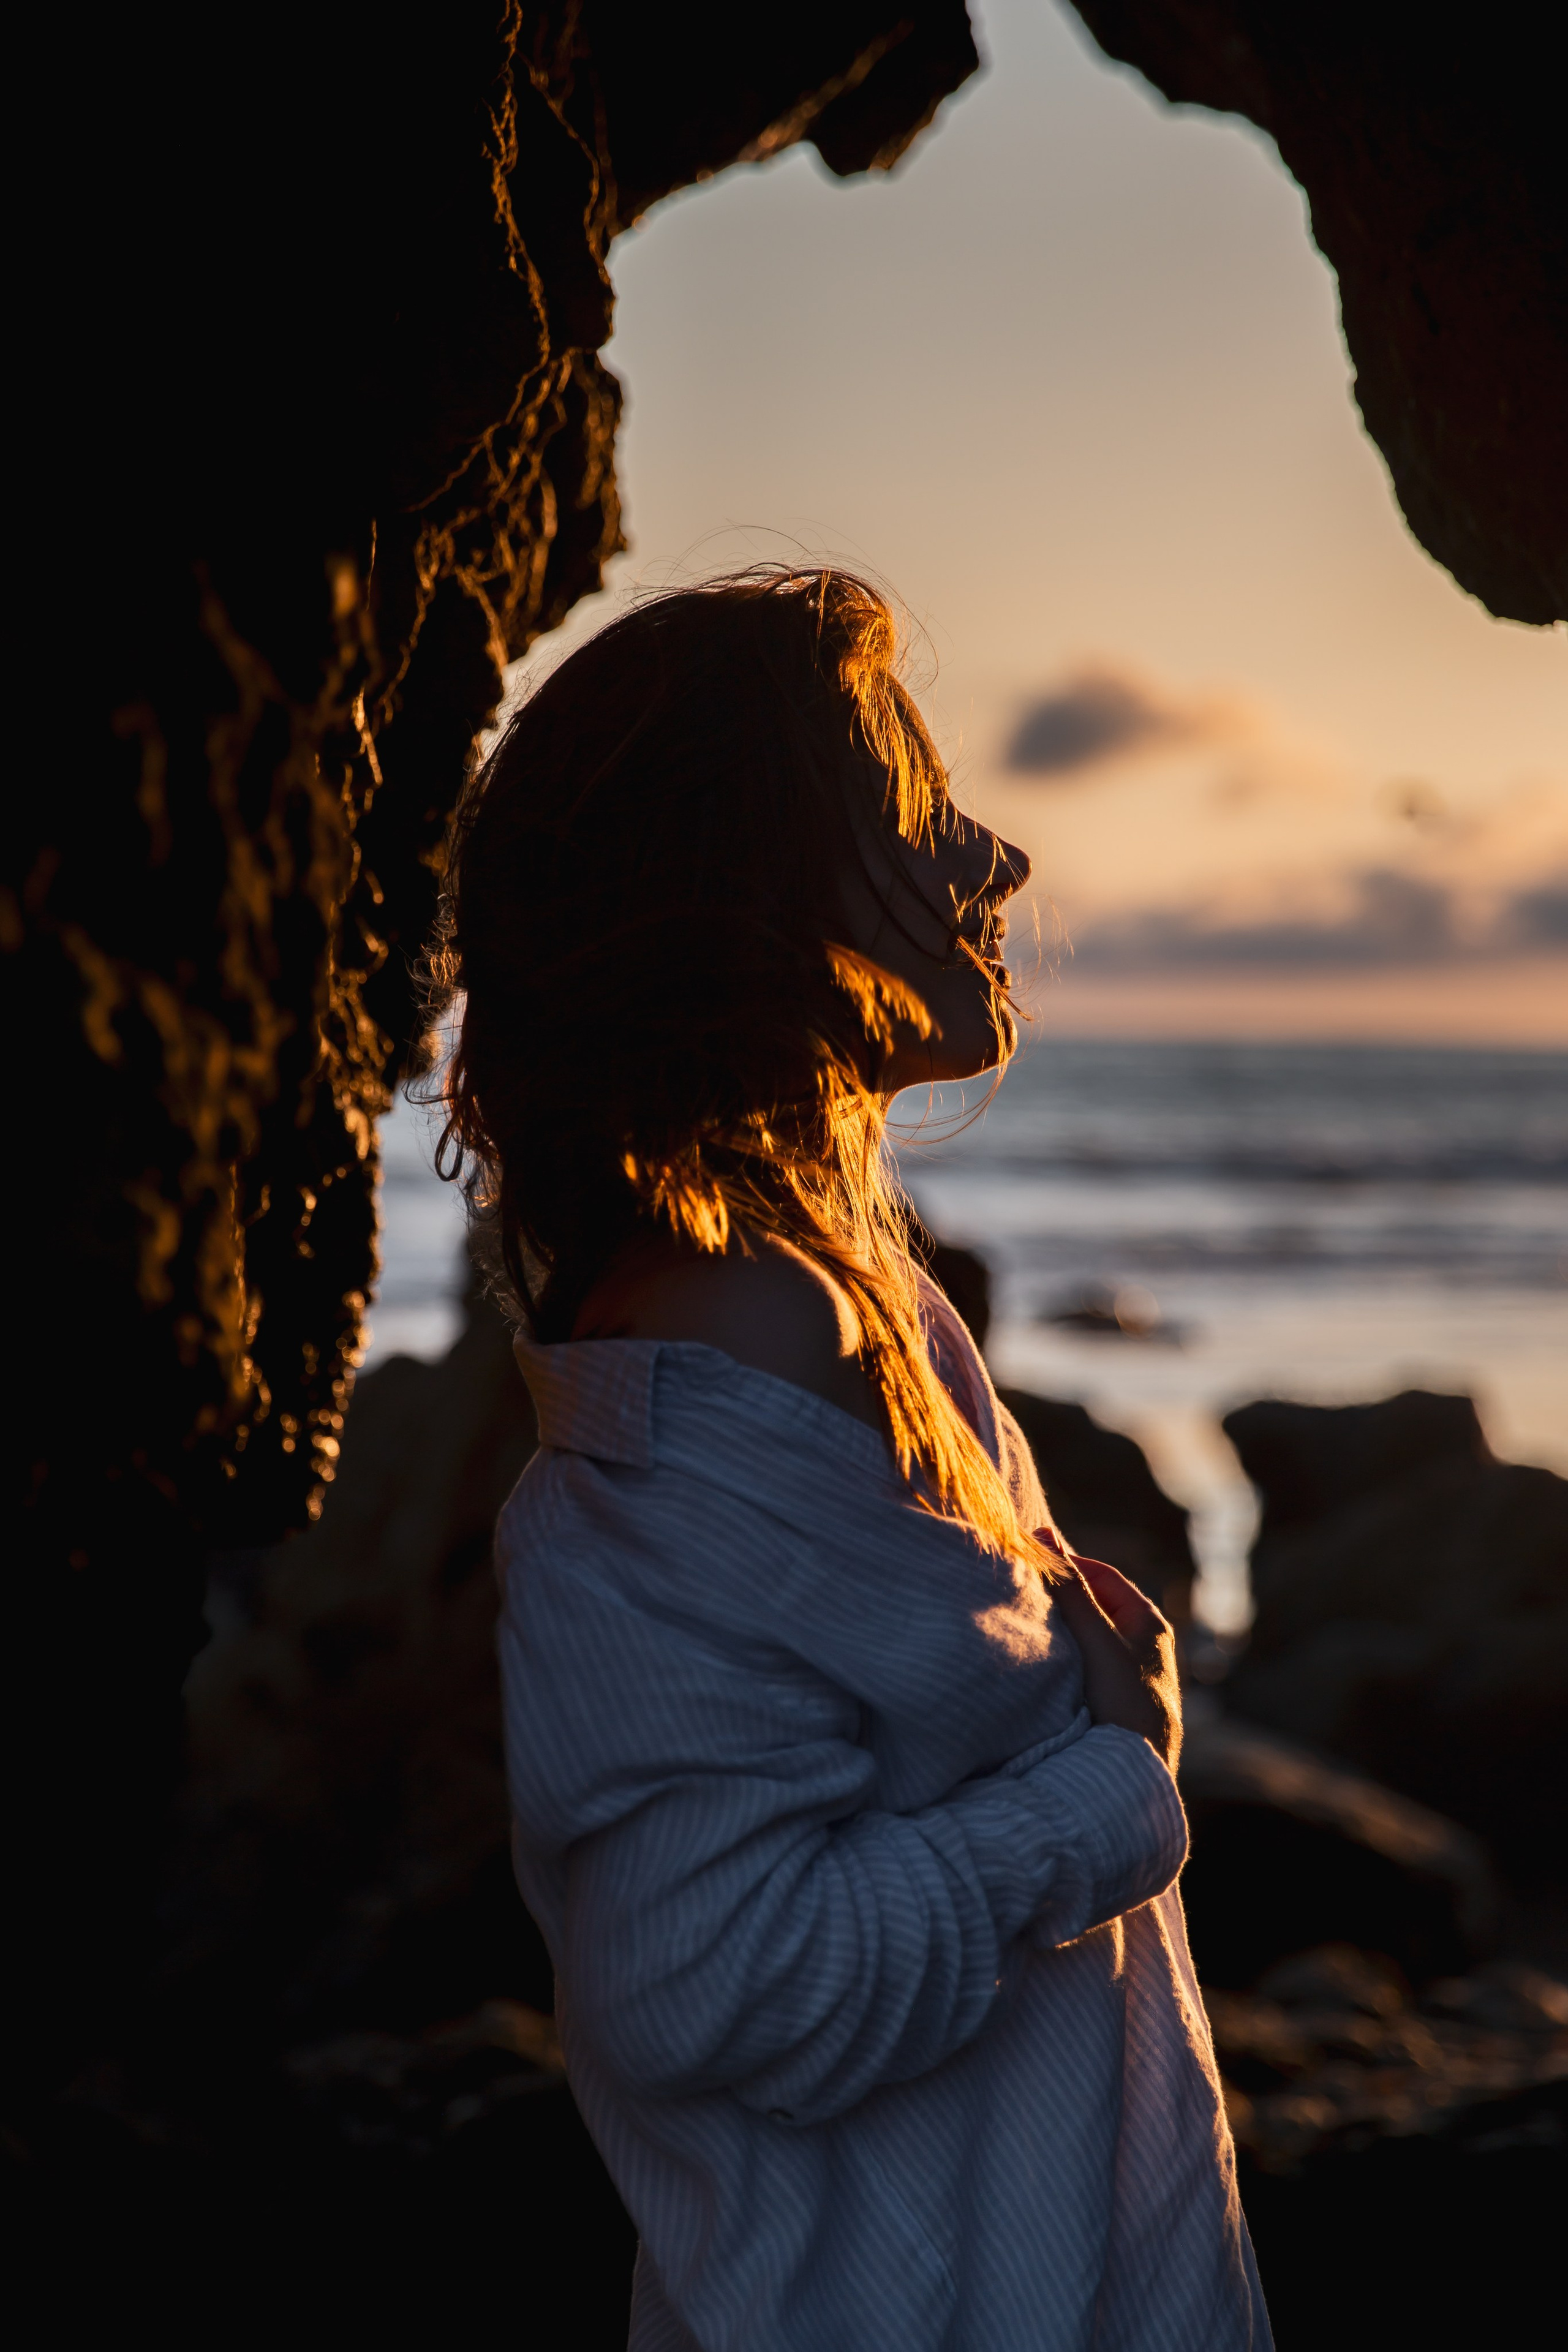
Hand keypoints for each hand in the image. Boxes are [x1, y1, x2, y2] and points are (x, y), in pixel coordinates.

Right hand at [1047, 1550, 1182, 1774]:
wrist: (1137, 1776)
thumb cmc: (1124, 1703)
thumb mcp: (1096, 1639)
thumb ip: (1071, 1590)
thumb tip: (1045, 1535)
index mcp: (1149, 1622)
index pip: (1101, 1575)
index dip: (1065, 1563)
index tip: (1027, 1560)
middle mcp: (1145, 1645)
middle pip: (1095, 1604)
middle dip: (1059, 1595)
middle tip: (1021, 1591)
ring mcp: (1132, 1675)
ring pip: (1089, 1636)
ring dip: (1061, 1628)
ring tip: (1027, 1625)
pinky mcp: (1118, 1702)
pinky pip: (1087, 1665)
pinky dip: (1065, 1657)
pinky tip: (1042, 1664)